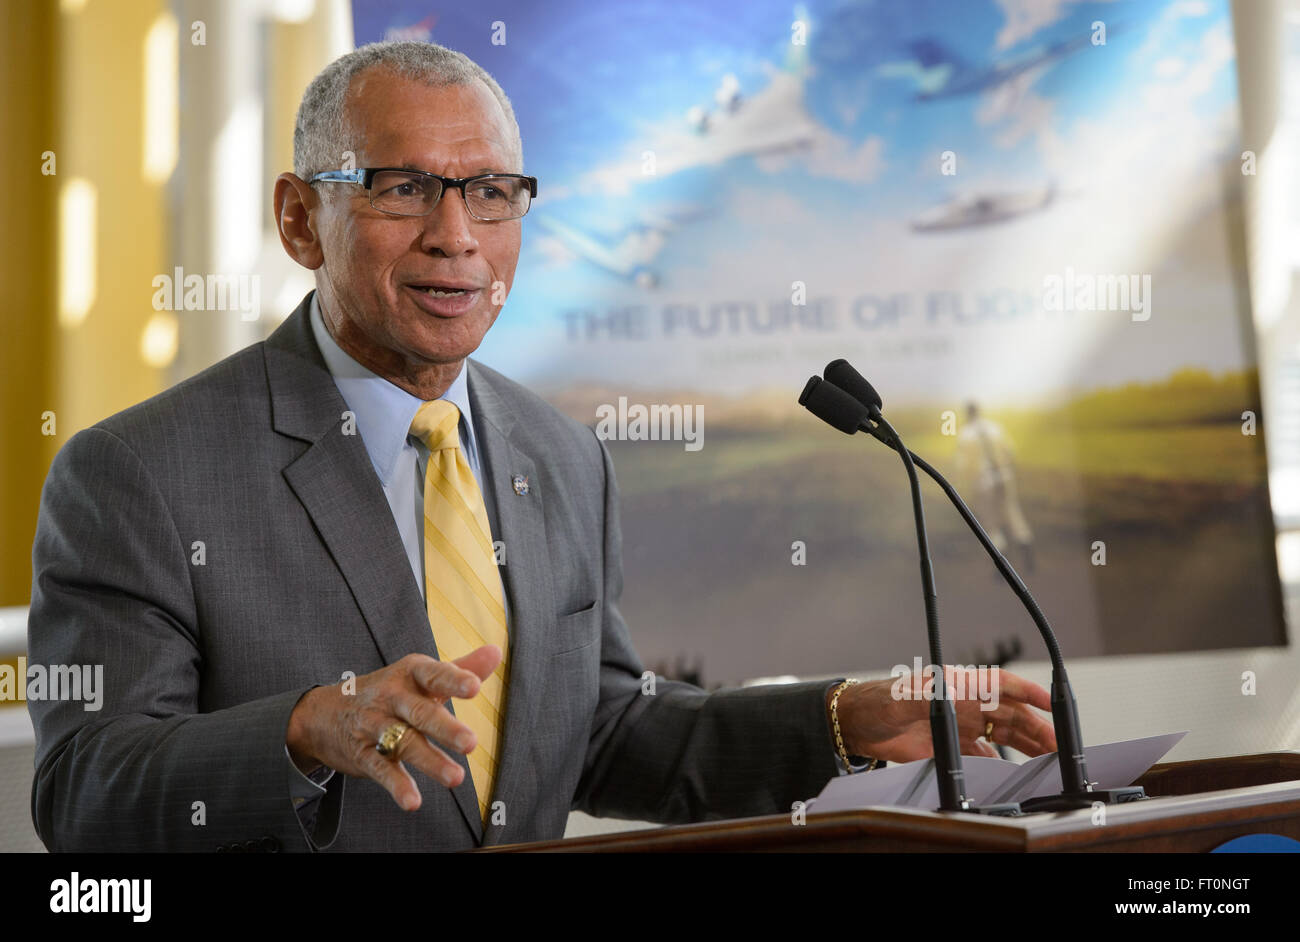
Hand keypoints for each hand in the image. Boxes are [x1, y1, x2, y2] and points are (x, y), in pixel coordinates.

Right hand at [286, 646, 501, 810]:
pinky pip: (381, 769)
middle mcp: (392, 697)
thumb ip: (459, 668)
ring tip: (456, 779)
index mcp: (410, 675)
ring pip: (404, 743)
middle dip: (445, 728)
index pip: (434, 675)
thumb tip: (497, 652)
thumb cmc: (388, 692)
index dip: (454, 680)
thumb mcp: (419, 676)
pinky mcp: (363, 754)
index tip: (474, 687)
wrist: (324, 713)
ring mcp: (375, 726)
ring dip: (430, 761)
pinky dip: (397, 785)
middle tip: (471, 743)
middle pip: (420, 712)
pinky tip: (413, 801)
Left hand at [827, 666, 1056, 763]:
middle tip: (1057, 746)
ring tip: (1047, 760)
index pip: (1000, 684)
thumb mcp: (901, 698)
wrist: (856, 725)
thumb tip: (950, 694)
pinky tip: (1014, 773)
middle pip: (1010, 714)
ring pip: (1002, 735)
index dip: (1027, 691)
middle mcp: (964, 703)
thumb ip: (927, 698)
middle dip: (1036, 728)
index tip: (1050, 701)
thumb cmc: (876, 702)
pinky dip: (1001, 763)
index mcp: (957, 685)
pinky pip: (983, 754)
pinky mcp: (950, 745)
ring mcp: (959, 725)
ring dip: (1025, 746)